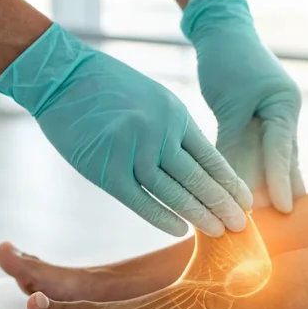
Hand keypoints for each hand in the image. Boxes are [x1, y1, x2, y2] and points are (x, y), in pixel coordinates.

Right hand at [0, 24, 251, 236]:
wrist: (61, 77)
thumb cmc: (108, 87)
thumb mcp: (153, 99)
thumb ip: (174, 131)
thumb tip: (197, 167)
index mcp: (174, 116)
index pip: (210, 157)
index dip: (229, 183)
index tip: (246, 202)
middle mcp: (158, 134)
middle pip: (197, 178)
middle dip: (221, 204)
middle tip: (240, 226)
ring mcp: (132, 152)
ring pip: (173, 192)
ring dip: (198, 215)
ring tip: (218, 232)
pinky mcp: (105, 169)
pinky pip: (140, 200)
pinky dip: (161, 217)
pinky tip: (180, 231)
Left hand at [182, 0, 304, 212]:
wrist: (223, 32)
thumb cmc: (227, 60)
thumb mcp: (229, 102)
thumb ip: (232, 142)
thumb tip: (231, 184)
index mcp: (285, 106)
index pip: (283, 150)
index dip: (282, 181)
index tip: (285, 209)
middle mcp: (285, 116)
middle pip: (286, 162)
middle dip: (283, 192)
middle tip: (283, 226)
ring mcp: (274, 121)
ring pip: (273, 162)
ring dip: (269, 188)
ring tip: (268, 221)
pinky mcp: (259, 124)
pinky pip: (258, 156)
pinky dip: (252, 175)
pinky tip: (248, 198)